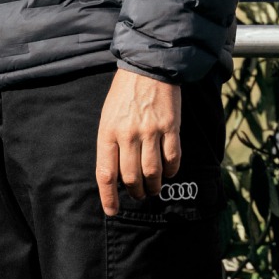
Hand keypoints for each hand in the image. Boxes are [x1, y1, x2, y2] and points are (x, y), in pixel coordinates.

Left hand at [96, 68, 181, 216]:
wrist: (147, 67)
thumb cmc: (124, 94)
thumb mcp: (108, 116)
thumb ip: (110, 143)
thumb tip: (115, 174)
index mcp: (108, 132)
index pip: (106, 174)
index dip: (108, 197)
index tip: (112, 211)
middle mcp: (128, 134)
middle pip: (131, 178)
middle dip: (135, 193)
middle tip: (139, 195)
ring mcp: (151, 131)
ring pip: (152, 173)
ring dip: (153, 186)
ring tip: (154, 188)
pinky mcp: (171, 127)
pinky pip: (172, 159)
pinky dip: (171, 171)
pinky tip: (169, 172)